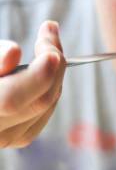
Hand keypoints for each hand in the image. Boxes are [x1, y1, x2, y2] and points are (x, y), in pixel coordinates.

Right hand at [0, 21, 65, 147]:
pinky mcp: (17, 138)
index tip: (49, 52)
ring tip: (46, 43)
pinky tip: (47, 67)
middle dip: (53, 64)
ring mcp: (5, 138)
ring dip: (55, 72)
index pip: (11, 99)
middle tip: (49, 31)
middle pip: (38, 102)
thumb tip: (13, 54)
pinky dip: (51, 86)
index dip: (37, 76)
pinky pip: (45, 112)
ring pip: (46, 106)